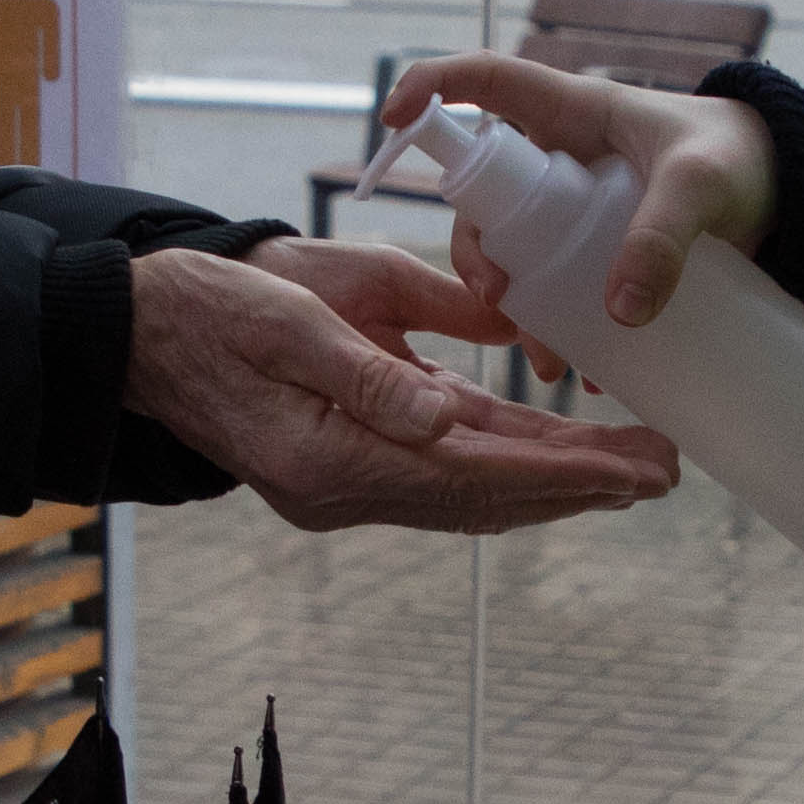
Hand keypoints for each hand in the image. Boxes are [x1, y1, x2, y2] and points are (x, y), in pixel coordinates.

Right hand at [126, 243, 679, 537]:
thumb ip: (370, 370)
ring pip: (470, 493)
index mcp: (331, 457)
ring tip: (630, 468)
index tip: (635, 470)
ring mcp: (341, 487)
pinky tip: (553, 454)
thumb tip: (449, 417)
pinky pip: (441, 476)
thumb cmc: (214, 307)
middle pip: (484, 497)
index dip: (561, 472)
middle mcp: (343, 490)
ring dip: (550, 481)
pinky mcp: (343, 468)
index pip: (473, 474)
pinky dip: (503, 466)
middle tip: (663, 471)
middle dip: (577, 484)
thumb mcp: (292, 316)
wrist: (139, 331)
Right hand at [378, 50, 777, 372]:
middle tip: (500, 301)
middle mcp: (563, 156)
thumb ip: (663, 238)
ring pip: (518, 252)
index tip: (392, 118)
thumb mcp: (704, 188)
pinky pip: (561, 287)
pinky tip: (592, 371)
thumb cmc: (746, 159)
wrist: (797, 192)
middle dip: (479, 253)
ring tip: (552, 361)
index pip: (487, 82)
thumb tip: (617, 311)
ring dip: (520, 308)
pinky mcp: (602, 249)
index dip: (433, 88)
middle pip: (486, 196)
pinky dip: (566, 329)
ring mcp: (578, 207)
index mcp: (574, 112)